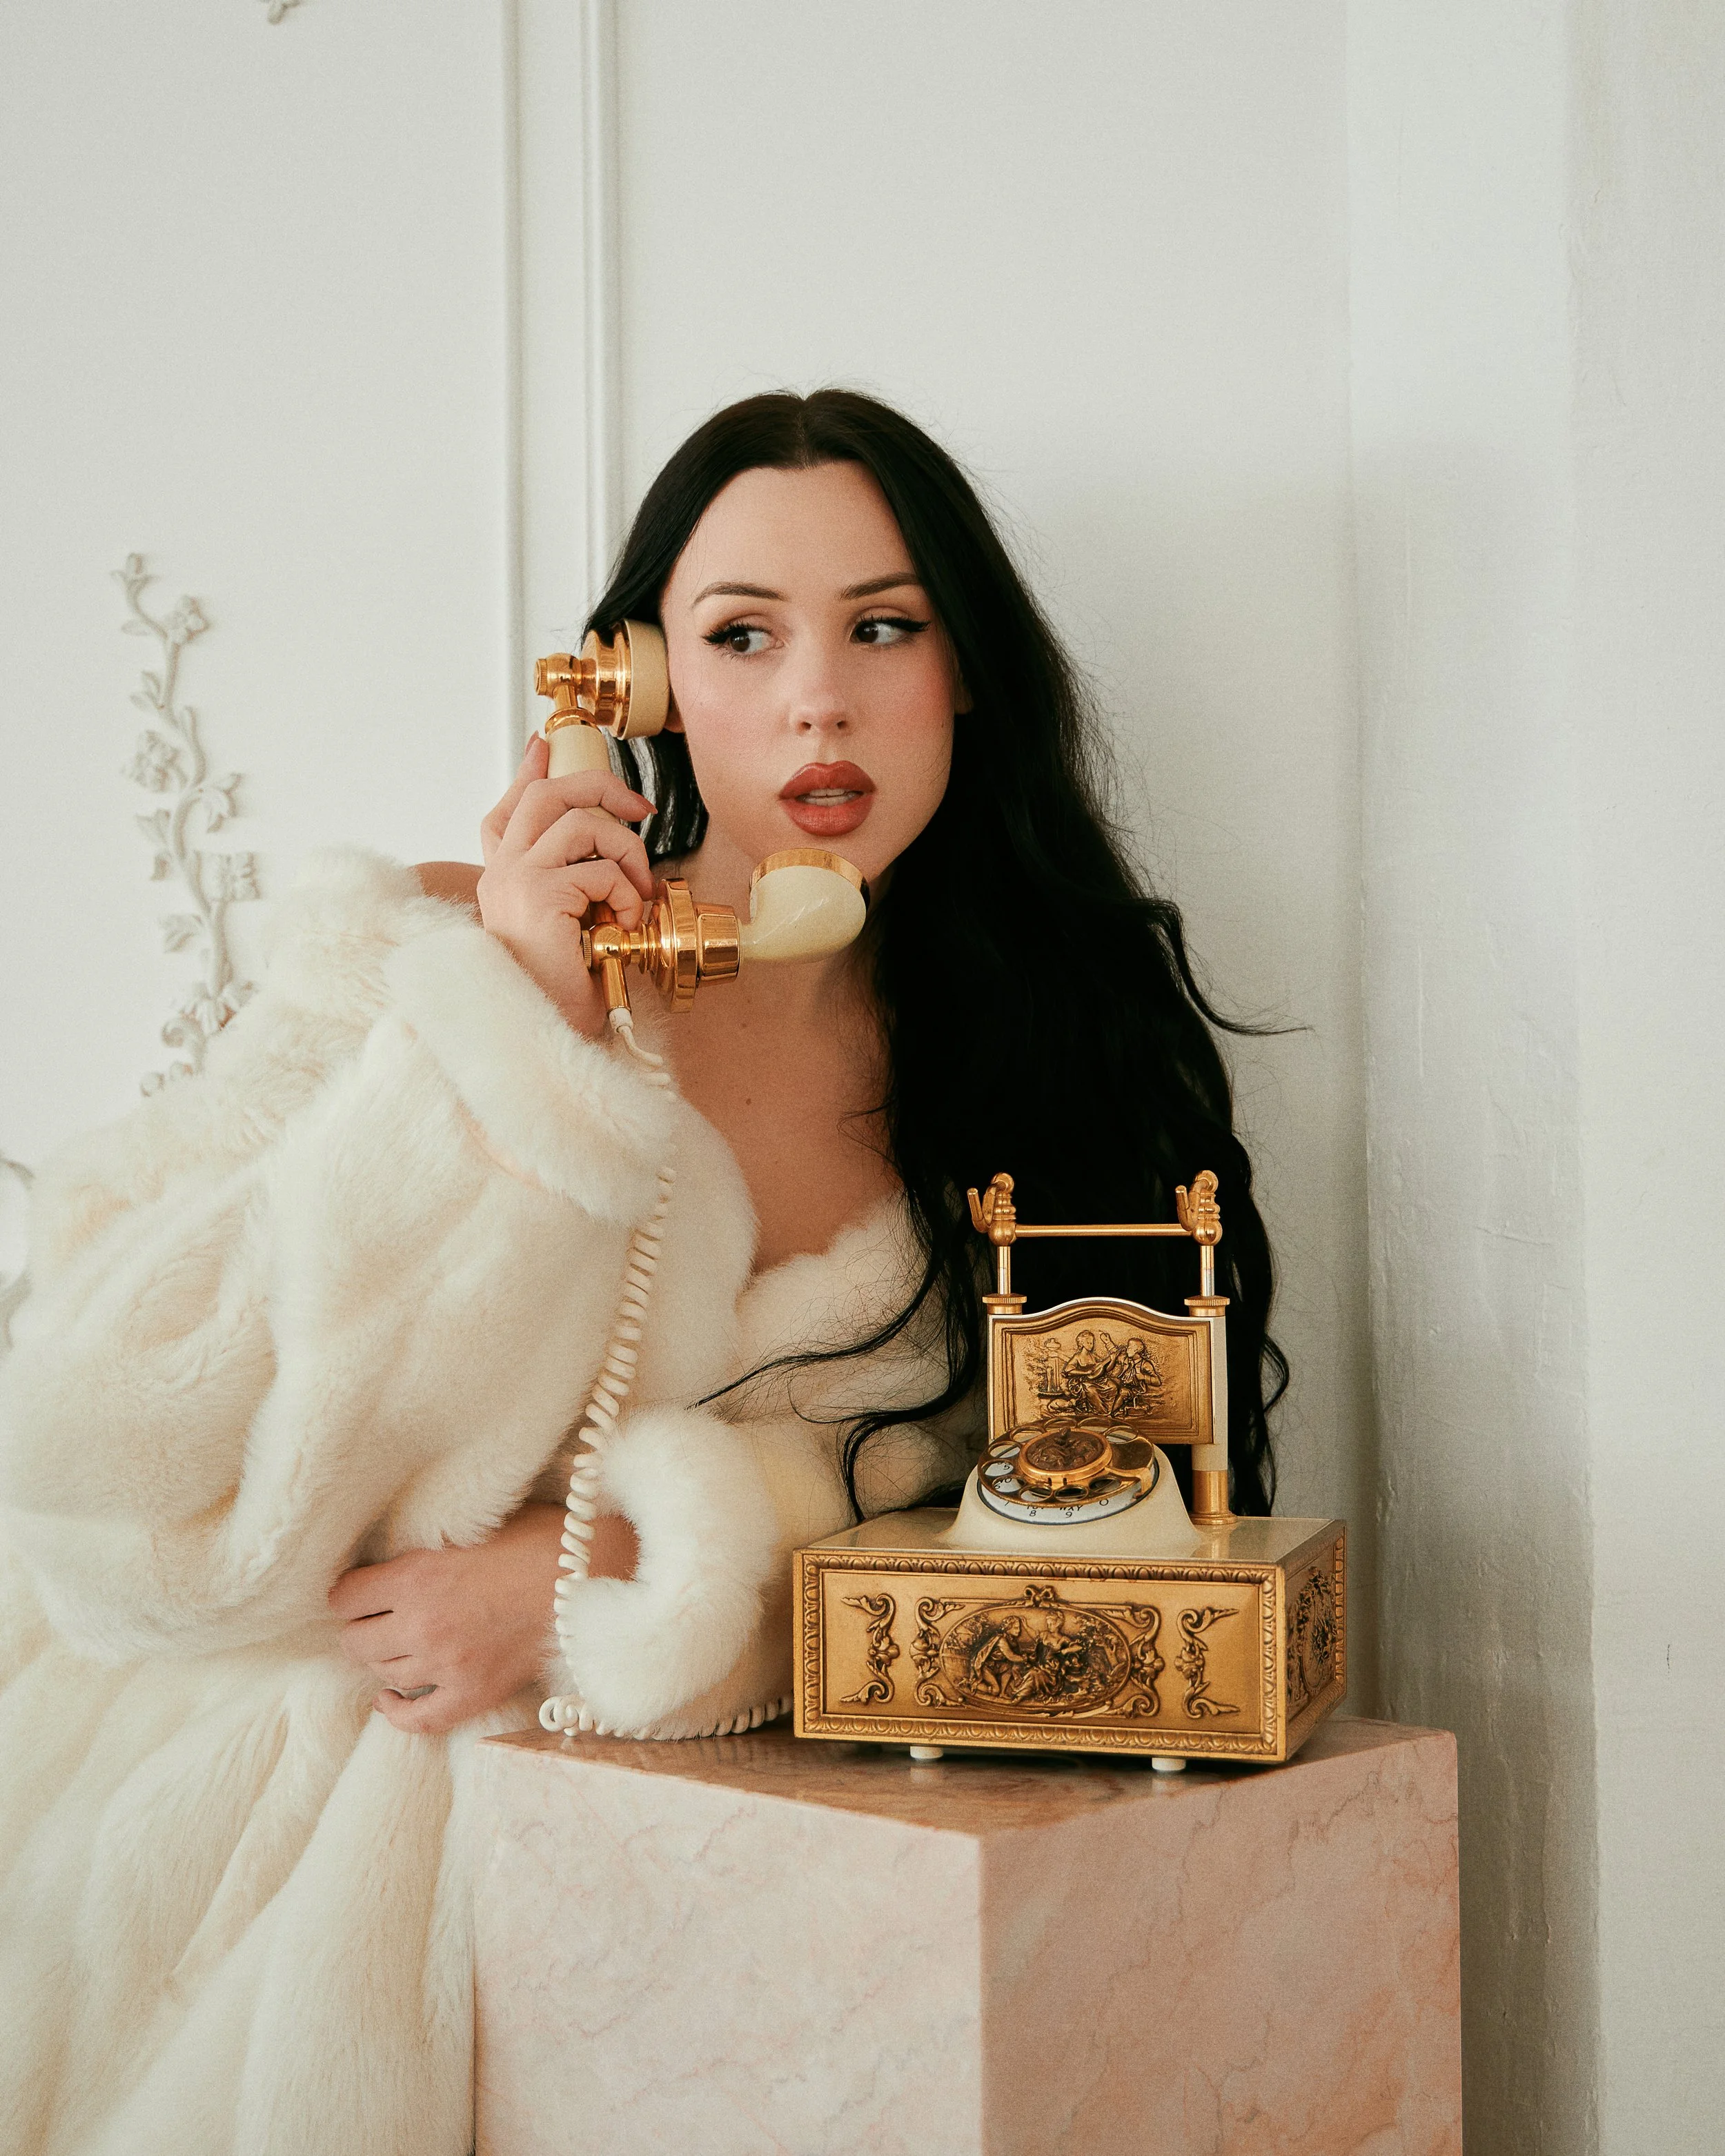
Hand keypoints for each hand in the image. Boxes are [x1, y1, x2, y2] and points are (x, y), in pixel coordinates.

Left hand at [329, 1502, 639, 1735]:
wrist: (591, 1579)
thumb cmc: (541, 1539)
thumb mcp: (477, 1522)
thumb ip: (434, 1540)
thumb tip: (404, 1544)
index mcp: (417, 1576)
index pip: (344, 1597)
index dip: (349, 1593)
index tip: (360, 1590)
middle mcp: (422, 1624)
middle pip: (355, 1640)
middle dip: (361, 1627)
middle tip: (377, 1618)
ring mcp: (446, 1664)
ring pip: (382, 1673)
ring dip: (383, 1658)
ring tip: (395, 1644)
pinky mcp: (472, 1693)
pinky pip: (417, 1718)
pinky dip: (396, 1711)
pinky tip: (388, 1698)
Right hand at [475, 735, 655, 1037]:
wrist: (548, 1038)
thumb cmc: (563, 994)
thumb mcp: (571, 929)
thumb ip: (576, 887)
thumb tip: (609, 859)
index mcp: (502, 880)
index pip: (506, 812)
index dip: (528, 774)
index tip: (544, 746)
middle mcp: (500, 874)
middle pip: (544, 795)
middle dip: (599, 786)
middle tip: (640, 808)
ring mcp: (514, 880)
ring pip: (580, 822)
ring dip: (626, 852)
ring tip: (636, 893)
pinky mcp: (538, 895)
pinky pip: (600, 868)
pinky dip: (628, 891)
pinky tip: (627, 923)